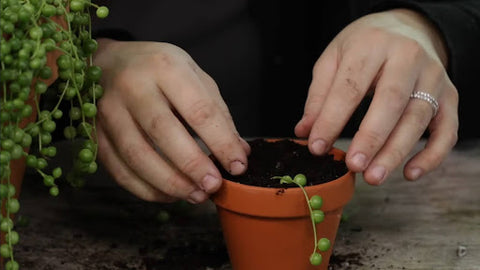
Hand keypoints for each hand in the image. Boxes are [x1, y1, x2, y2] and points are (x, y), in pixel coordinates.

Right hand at [93, 39, 249, 202]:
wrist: (108, 62)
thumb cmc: (159, 70)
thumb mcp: (194, 76)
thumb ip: (217, 112)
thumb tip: (240, 153)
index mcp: (166, 67)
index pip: (199, 109)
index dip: (221, 142)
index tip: (238, 166)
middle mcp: (133, 86)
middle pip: (163, 132)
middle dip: (192, 165)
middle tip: (214, 186)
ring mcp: (108, 110)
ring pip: (137, 155)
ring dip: (169, 183)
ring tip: (195, 196)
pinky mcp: (95, 133)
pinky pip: (118, 168)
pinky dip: (145, 189)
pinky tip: (168, 195)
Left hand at [295, 9, 457, 184]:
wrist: (406, 28)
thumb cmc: (364, 46)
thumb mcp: (334, 59)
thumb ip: (319, 95)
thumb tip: (305, 131)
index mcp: (372, 44)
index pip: (350, 87)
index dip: (332, 119)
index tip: (316, 147)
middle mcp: (407, 57)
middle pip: (390, 102)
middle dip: (371, 138)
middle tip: (353, 165)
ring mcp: (433, 76)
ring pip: (417, 118)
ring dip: (396, 152)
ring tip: (373, 177)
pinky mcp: (450, 95)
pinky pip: (447, 130)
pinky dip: (432, 156)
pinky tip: (410, 174)